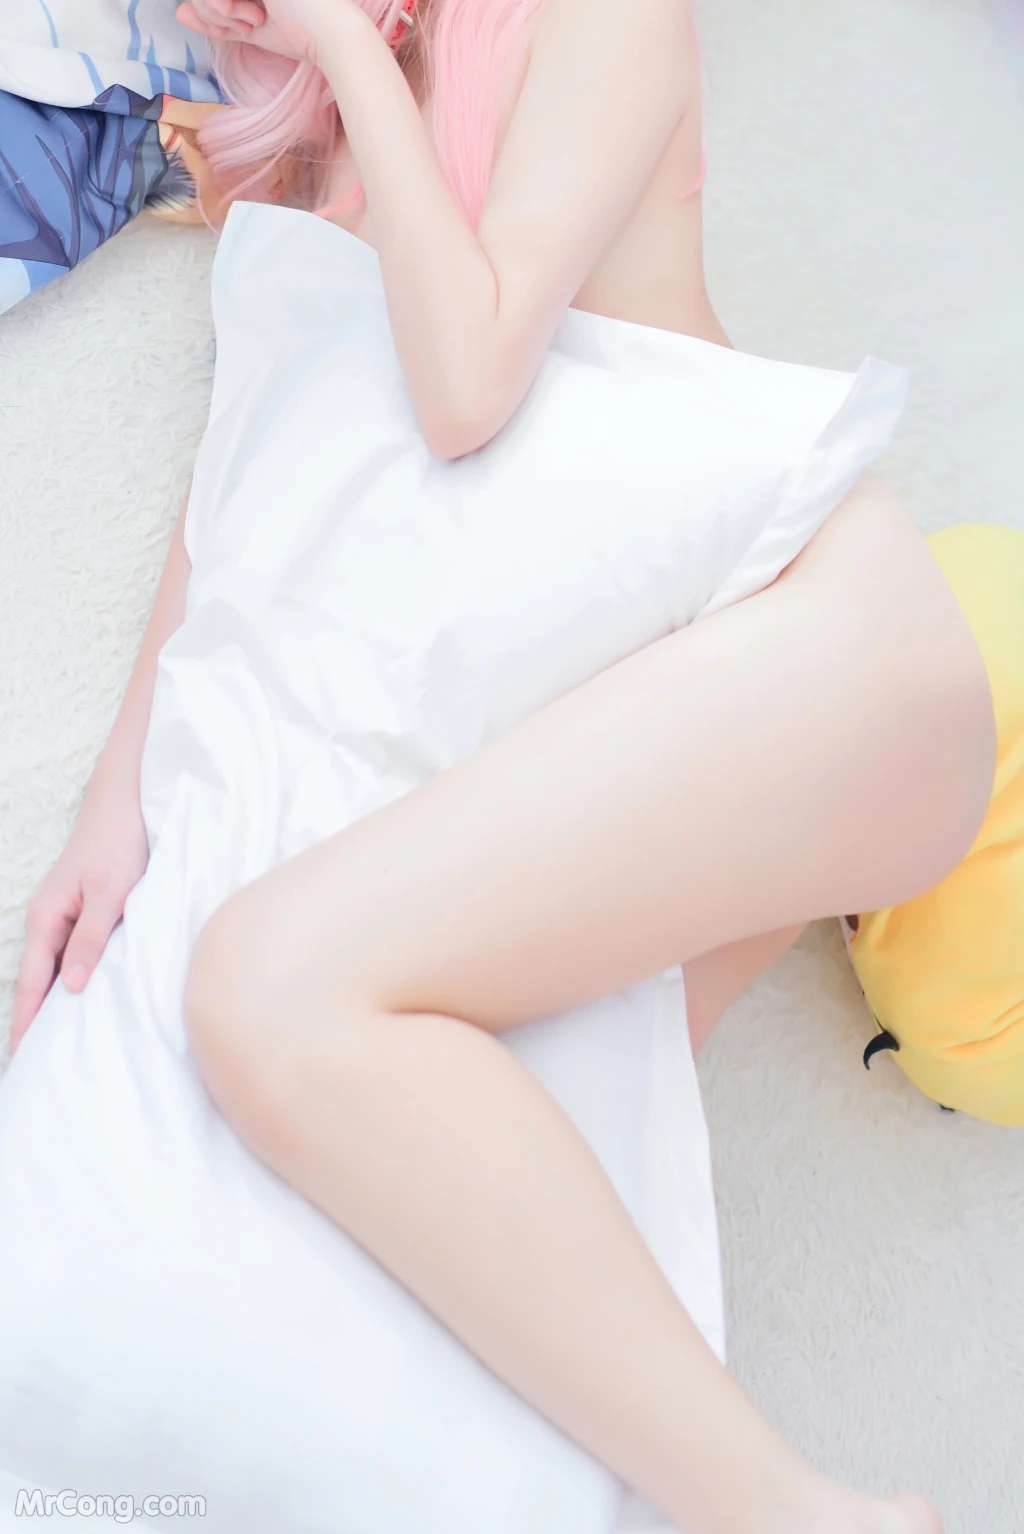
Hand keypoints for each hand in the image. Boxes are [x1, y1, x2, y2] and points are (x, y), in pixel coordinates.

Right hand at [10, 773, 148, 1056]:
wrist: (126, 802)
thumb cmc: (119, 842)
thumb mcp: (112, 892)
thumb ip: (93, 938)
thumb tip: (73, 988)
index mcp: (47, 918)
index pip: (32, 983)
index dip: (27, 1022)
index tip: (21, 1059)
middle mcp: (49, 921)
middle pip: (38, 983)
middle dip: (36, 1023)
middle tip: (37, 1067)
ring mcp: (65, 917)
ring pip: (56, 972)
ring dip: (56, 1005)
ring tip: (61, 1047)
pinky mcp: (84, 913)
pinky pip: (73, 957)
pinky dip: (74, 982)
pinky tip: (86, 1002)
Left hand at [175, 0, 361, 67]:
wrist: (331, 33)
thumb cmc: (300, 35)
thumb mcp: (251, 28)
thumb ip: (218, 21)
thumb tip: (180, 13)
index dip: (213, 11)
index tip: (244, 26)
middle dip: (212, 10)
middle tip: (248, 23)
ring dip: (217, 8)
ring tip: (252, 18)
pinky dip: (222, 6)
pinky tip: (253, 13)